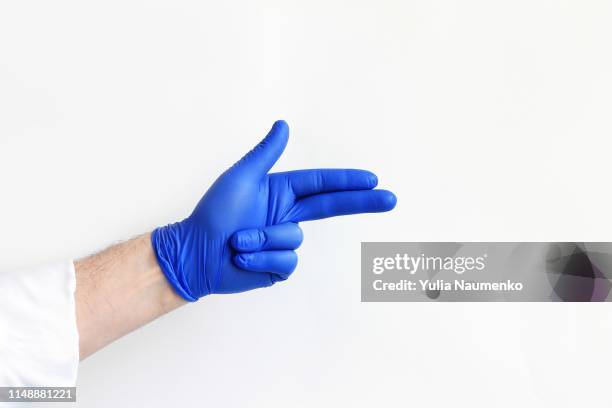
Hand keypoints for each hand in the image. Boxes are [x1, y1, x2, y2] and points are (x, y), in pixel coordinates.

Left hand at [152, 120, 396, 300]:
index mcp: (281, 192)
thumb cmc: (213, 213)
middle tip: (390, 199)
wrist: (195, 254)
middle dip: (361, 203)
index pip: (322, 184)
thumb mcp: (241, 178)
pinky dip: (261, 258)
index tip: (372, 179)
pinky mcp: (278, 267)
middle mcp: (286, 215)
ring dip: (264, 239)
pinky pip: (285, 262)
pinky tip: (241, 257)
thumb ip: (265, 153)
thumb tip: (283, 125)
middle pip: (331, 208)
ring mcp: (284, 242)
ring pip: (295, 240)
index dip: (347, 182)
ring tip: (238, 240)